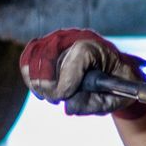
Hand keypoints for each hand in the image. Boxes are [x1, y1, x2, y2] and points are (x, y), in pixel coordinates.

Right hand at [19, 29, 145, 119]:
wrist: (115, 71)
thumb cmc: (115, 85)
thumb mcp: (112, 99)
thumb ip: (92, 104)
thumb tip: (68, 107)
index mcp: (96, 47)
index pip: (74, 58)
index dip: (65, 82)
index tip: (62, 98)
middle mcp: (75, 37)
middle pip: (48, 55)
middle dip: (47, 83)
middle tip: (56, 98)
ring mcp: (58, 39)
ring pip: (36, 56)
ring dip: (38, 80)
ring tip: (51, 95)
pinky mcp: (46, 45)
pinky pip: (30, 57)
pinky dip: (31, 75)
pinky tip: (40, 89)